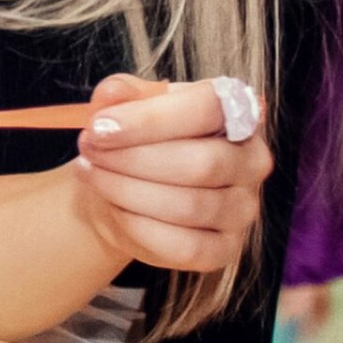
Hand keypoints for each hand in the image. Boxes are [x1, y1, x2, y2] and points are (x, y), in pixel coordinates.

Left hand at [73, 72, 270, 277]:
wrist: (128, 188)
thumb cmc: (139, 138)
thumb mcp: (130, 105)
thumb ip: (124, 94)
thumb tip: (114, 92)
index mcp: (240, 112)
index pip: (210, 108)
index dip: (152, 118)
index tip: (100, 125)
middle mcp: (252, 161)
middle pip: (202, 164)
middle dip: (133, 158)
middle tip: (89, 149)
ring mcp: (243, 209)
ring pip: (189, 206)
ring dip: (127, 190)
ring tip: (92, 173)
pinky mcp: (225, 250)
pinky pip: (184, 247)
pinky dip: (137, 227)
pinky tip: (112, 208)